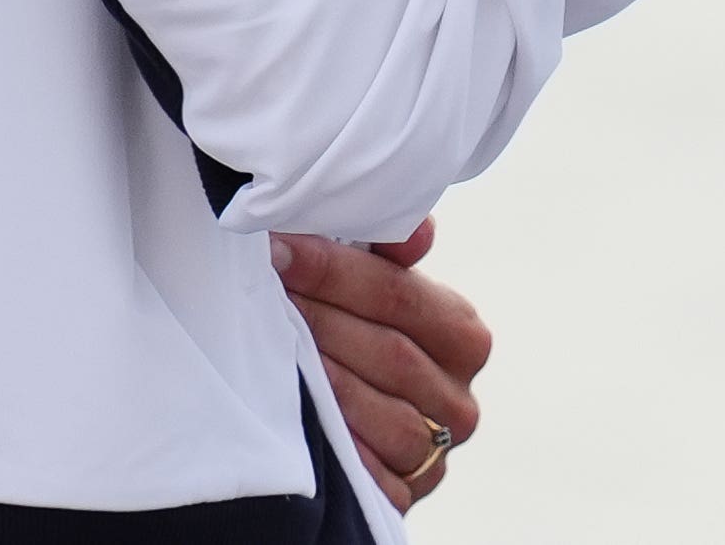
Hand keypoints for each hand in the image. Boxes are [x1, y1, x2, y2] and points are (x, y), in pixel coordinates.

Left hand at [277, 222, 490, 511]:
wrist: (359, 415)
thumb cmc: (363, 332)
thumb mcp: (379, 288)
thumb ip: (391, 252)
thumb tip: (418, 228)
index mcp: (462, 337)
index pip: (401, 296)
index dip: (335, 271)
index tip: (279, 250)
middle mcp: (459, 401)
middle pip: (389, 354)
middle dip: (319, 318)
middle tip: (262, 290)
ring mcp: (435, 454)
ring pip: (382, 414)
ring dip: (322, 379)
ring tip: (272, 347)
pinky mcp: (402, 496)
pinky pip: (370, 474)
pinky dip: (335, 444)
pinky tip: (298, 415)